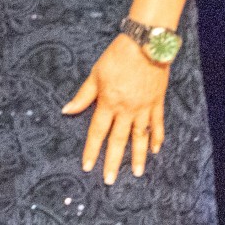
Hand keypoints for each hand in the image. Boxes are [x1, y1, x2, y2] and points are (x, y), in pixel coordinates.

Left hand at [62, 34, 169, 183]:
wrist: (145, 44)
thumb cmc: (117, 56)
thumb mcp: (95, 74)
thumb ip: (83, 95)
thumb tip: (66, 110)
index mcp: (109, 102)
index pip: (97, 132)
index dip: (92, 150)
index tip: (88, 167)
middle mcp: (127, 109)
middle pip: (118, 140)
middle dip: (113, 162)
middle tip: (110, 181)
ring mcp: (144, 107)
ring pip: (140, 137)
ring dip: (138, 156)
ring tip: (136, 173)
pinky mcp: (157, 102)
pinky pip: (157, 124)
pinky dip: (157, 137)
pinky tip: (156, 150)